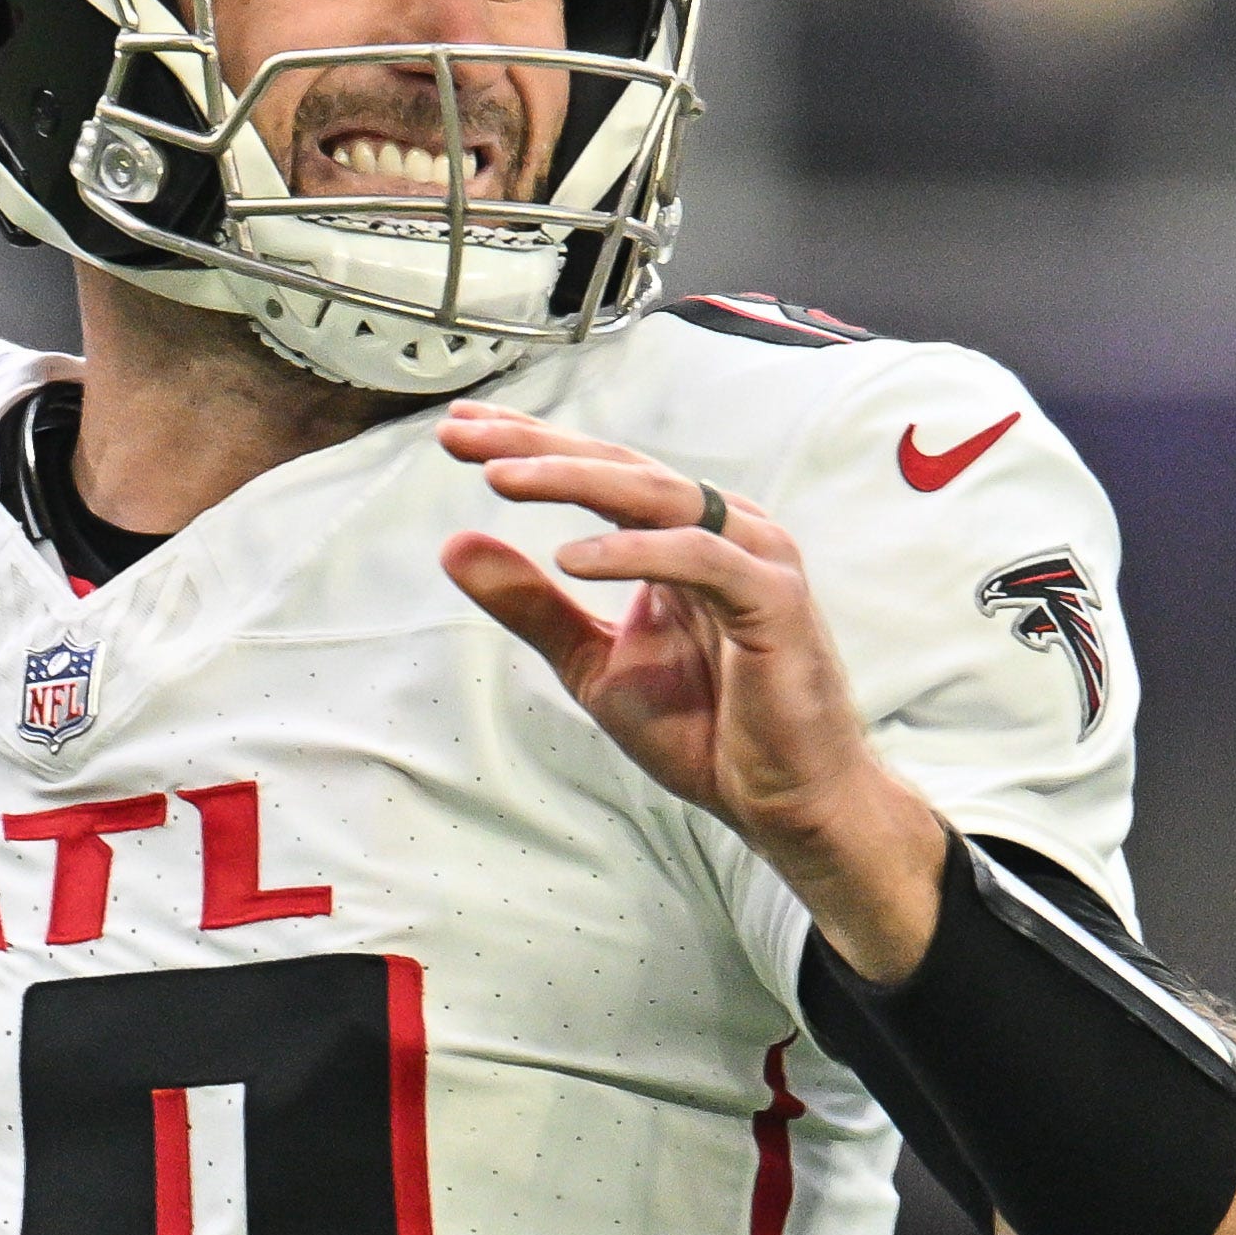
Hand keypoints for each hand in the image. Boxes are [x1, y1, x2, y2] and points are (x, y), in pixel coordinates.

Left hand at [433, 406, 950, 976]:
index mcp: (678, 537)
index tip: (456, 432)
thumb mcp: (594, 663)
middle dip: (538, 447)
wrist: (780, 802)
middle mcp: (720, 530)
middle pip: (619, 467)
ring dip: (574, 480)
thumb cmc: (703, 729)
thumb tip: (455, 545)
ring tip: (500, 479)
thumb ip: (532, 606)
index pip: (597, 473)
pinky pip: (698, 558)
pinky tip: (569, 560)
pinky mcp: (774, 599)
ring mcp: (753, 557)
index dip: (529, 446)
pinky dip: (632, 554)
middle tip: (463, 437)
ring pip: (656, 495)